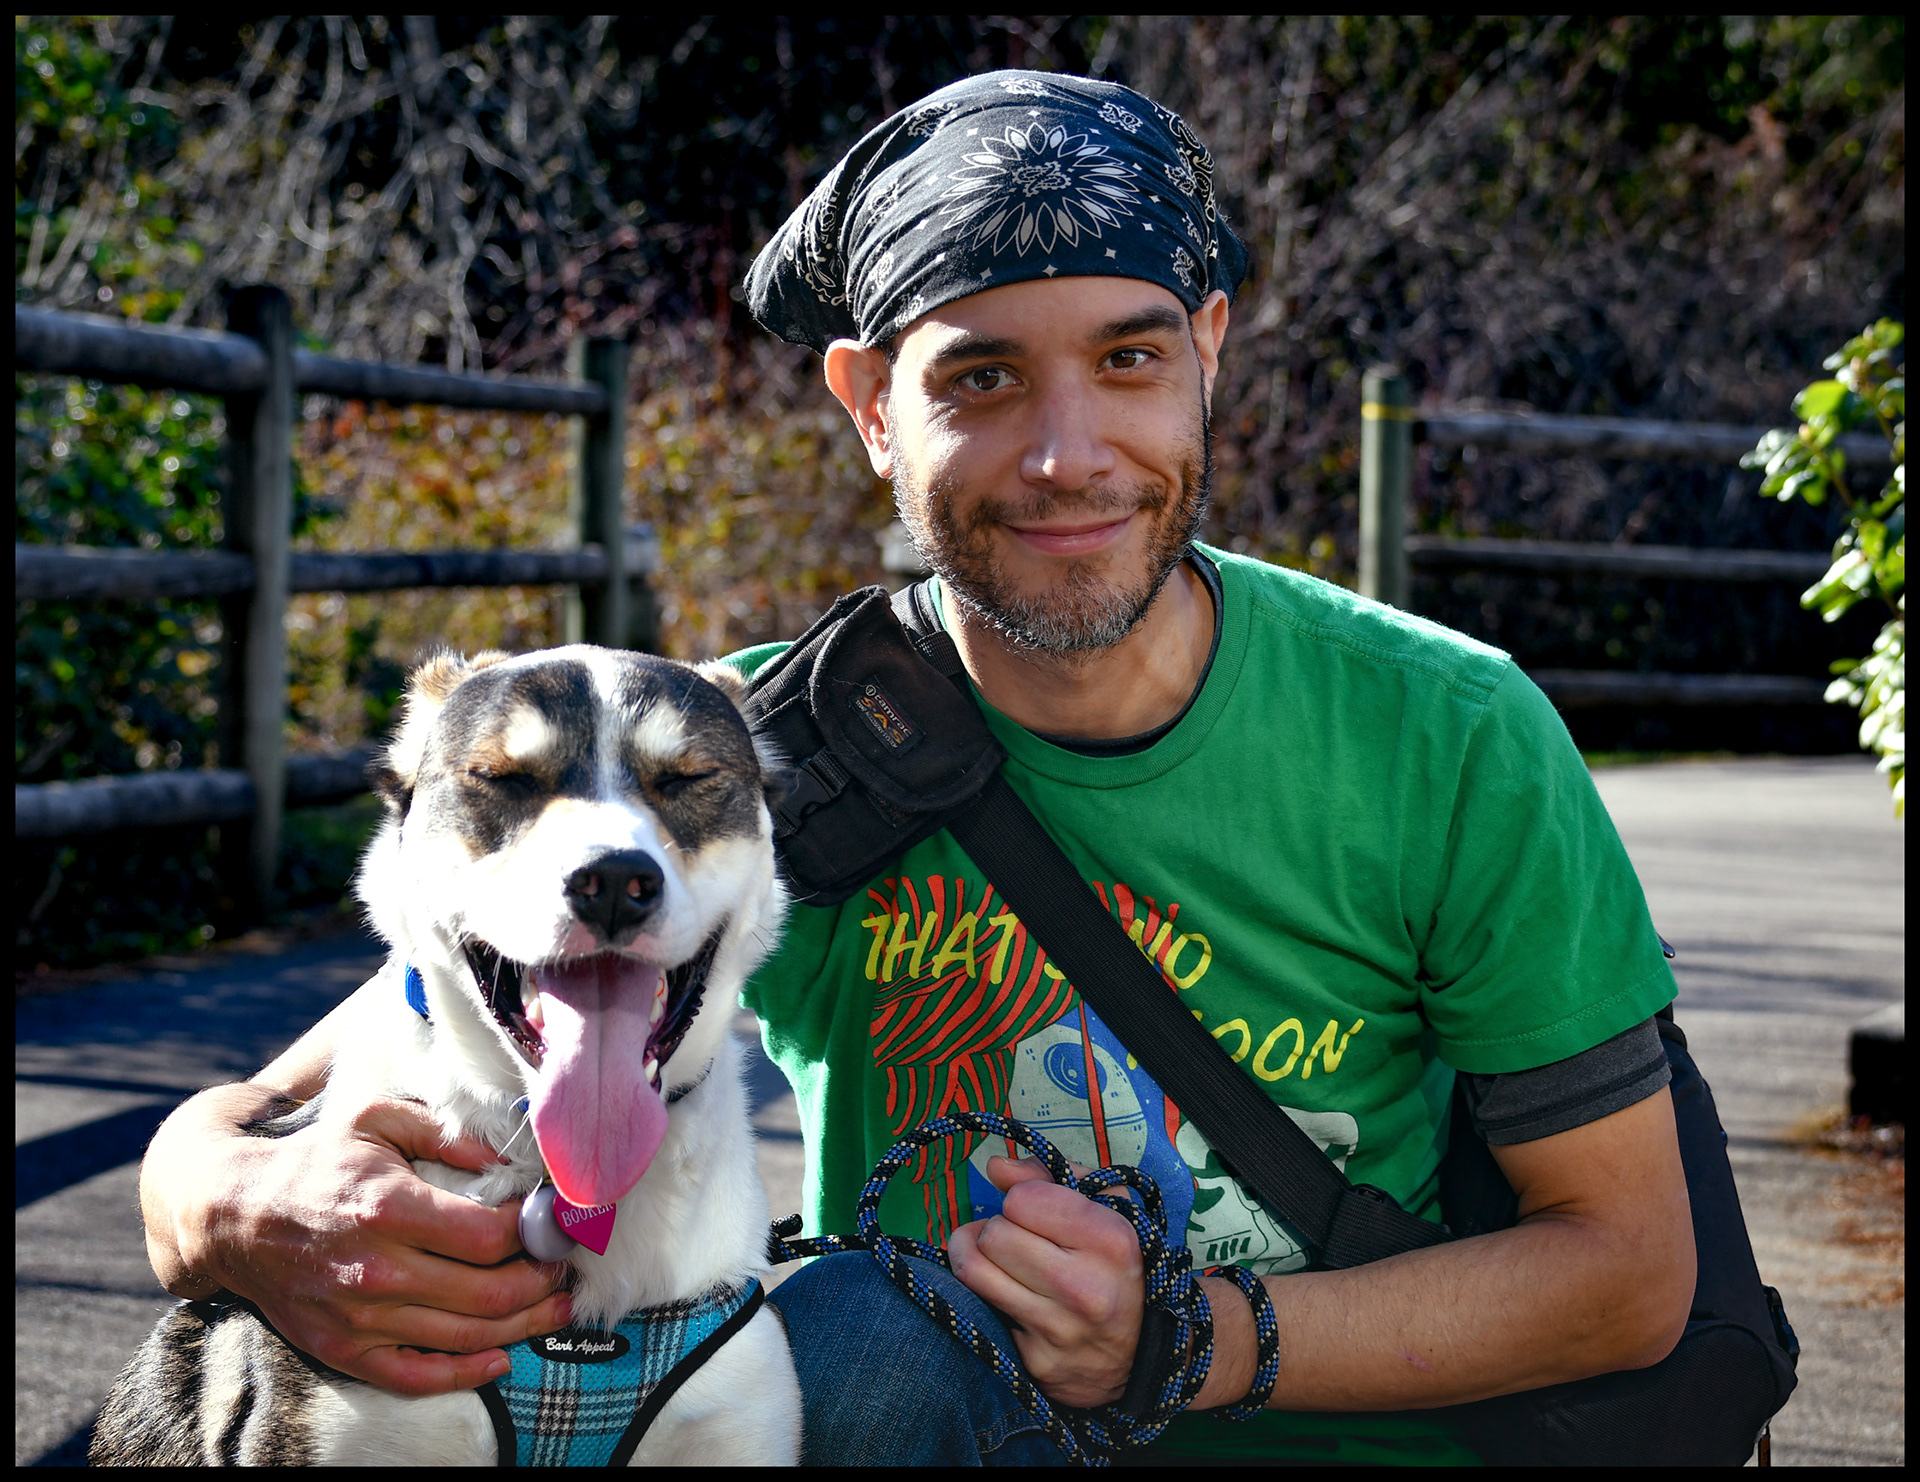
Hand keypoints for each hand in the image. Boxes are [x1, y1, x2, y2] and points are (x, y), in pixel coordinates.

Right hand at [170, 1092, 571, 1394]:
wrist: (234, 1215)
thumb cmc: (314, 1160)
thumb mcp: (378, 1120)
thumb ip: (447, 1133)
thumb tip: (508, 1156)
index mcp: (390, 1209)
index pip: (490, 1237)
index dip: (535, 1234)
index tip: (554, 1224)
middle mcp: (377, 1270)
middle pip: (488, 1294)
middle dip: (542, 1283)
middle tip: (564, 1269)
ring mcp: (359, 1318)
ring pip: (464, 1338)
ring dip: (523, 1328)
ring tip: (555, 1308)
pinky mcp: (343, 1350)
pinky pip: (415, 1377)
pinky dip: (465, 1374)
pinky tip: (499, 1359)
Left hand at [947, 1155, 1143, 1407]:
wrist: (1147, 1353)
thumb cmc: (1120, 1266)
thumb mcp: (1107, 1208)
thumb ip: (1050, 1176)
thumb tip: (995, 1166)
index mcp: (1111, 1240)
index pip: (1021, 1200)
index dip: (1022, 1199)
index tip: (1035, 1212)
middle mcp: (1085, 1288)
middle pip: (993, 1235)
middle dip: (999, 1229)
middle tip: (1017, 1238)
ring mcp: (1059, 1330)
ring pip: (974, 1271)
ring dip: (976, 1256)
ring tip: (993, 1256)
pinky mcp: (1036, 1361)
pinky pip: (981, 1311)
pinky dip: (985, 1297)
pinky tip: (1007, 1295)